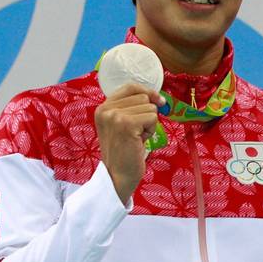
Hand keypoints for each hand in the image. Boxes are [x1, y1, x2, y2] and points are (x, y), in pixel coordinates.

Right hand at [94, 82, 161, 204]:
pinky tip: (139, 141)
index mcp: (103, 107)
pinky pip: (152, 117)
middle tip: (136, 133)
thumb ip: (133, 109)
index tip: (158, 101)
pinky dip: (151, 130)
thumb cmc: (124, 152)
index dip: (147, 92)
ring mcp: (115, 116)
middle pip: (143, 97)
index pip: (130, 87)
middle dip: (147, 115)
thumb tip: (159, 99)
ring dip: (149, 124)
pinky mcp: (126, 124)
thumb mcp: (122, 125)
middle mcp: (106, 109)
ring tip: (136, 138)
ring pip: (150, 107)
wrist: (117, 175)